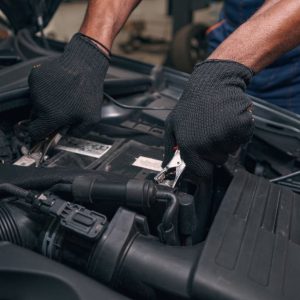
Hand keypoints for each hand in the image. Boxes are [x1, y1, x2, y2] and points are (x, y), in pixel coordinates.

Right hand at [28, 33, 108, 140]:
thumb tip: (68, 134)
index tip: (45, 130)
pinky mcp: (35, 77)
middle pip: (37, 116)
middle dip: (47, 116)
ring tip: (64, 95)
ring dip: (47, 101)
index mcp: (51, 117)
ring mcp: (35, 89)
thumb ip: (79, 132)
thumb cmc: (89, 91)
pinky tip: (59, 85)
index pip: (35, 132)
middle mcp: (40, 104)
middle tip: (63, 108)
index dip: (40, 133)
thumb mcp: (91, 118)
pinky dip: (45, 88)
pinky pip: (37, 88)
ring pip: (36, 102)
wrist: (84, 65)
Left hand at [163, 60, 254, 177]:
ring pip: (231, 150)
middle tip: (209, 132)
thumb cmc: (191, 104)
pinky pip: (243, 139)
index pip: (202, 173)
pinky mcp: (242, 126)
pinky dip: (239, 132)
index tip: (205, 164)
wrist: (212, 83)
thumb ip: (169, 149)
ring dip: (226, 140)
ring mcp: (226, 136)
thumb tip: (167, 167)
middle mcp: (208, 144)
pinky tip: (228, 120)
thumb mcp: (172, 126)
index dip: (204, 169)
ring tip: (218, 123)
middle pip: (218, 161)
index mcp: (190, 146)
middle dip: (215, 151)